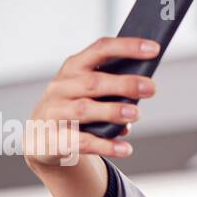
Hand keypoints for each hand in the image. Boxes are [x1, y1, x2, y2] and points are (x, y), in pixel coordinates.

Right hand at [23, 36, 157, 167]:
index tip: (154, 48)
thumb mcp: (88, 92)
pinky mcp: (53, 139)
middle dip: (124, 84)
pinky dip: (106, 145)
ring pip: (84, 109)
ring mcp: (54, 112)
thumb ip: (112, 91)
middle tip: (151, 88)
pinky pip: (81, 141)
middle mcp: (61, 87)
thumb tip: (138, 100)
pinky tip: (126, 148)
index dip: (127, 47)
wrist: (42, 138)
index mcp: (74, 68)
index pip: (100, 50)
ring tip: (136, 114)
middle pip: (93, 82)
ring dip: (112, 111)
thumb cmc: (75, 107)